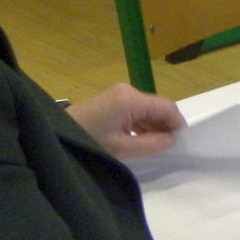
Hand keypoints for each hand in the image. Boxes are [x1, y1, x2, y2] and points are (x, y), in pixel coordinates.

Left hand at [64, 83, 184, 159]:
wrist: (56, 136)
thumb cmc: (89, 141)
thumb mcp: (121, 148)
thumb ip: (150, 144)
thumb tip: (171, 140)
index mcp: (131, 99)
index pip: (167, 106)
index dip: (178, 124)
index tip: (183, 144)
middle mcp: (128, 91)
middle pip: (158, 106)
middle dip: (166, 126)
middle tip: (170, 148)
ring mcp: (119, 94)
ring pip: (147, 109)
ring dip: (154, 126)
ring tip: (157, 147)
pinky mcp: (112, 100)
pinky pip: (136, 110)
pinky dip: (142, 124)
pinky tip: (142, 140)